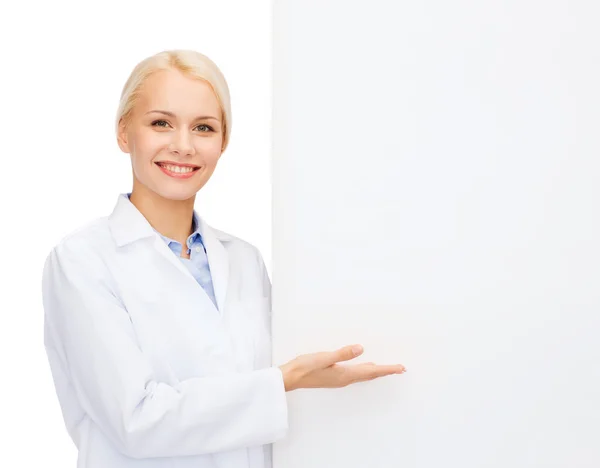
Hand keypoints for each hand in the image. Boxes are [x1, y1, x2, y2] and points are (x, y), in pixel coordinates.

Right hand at [278, 344, 405, 391]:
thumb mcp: (324, 357)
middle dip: (385, 371)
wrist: (290, 378)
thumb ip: (343, 353)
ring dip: (376, 371)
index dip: (387, 369)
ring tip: (386, 369)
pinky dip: (364, 370)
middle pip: (370, 375)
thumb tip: (361, 349)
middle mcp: (344, 379)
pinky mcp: (333, 376)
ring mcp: (339, 379)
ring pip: (363, 375)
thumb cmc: (305, 367)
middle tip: (400, 369)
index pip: (371, 371)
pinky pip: (355, 374)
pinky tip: (363, 367)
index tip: (401, 368)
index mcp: (345, 374)